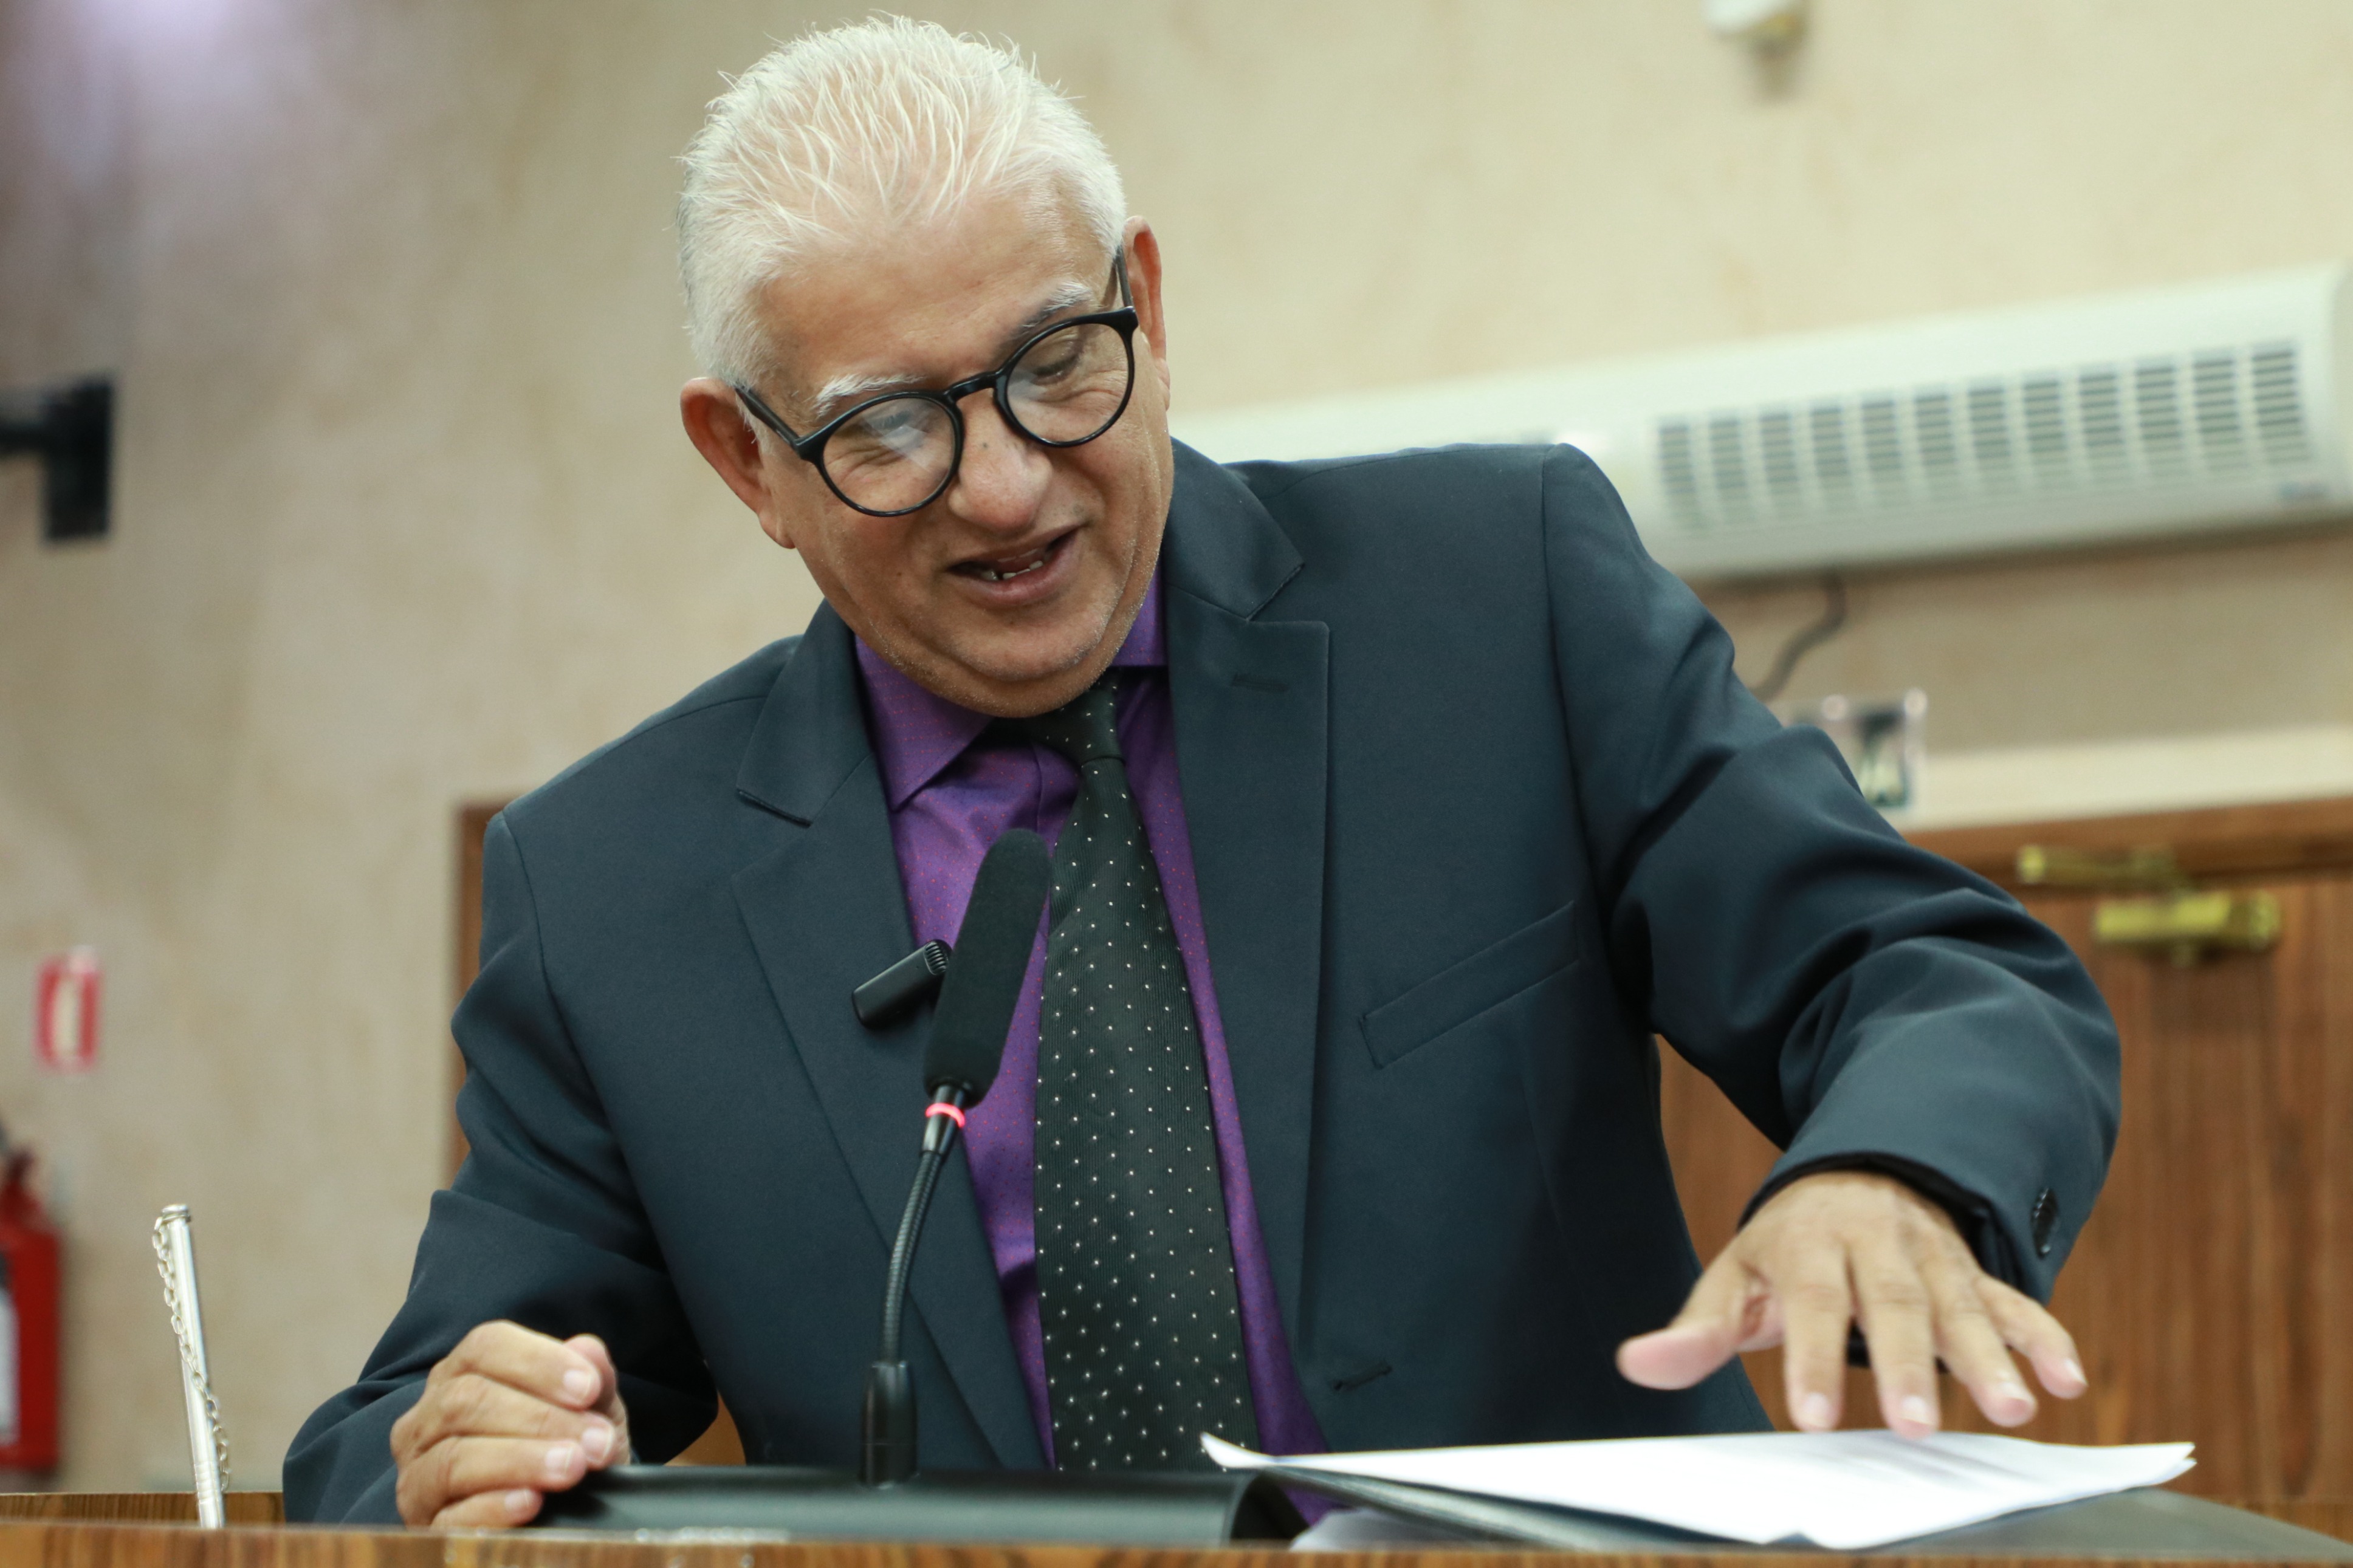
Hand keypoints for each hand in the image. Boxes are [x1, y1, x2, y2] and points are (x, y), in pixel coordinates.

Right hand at [391, 1322, 628, 1526]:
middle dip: (539, 1419)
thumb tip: (588, 1351)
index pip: (485, 1346)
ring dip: (521, 1461)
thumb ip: (594, 1379)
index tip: (589, 1390)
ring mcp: (417, 1477)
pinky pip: (450, 1517)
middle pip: (466, 1400)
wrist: (566, 1514)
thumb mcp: (591, 1412)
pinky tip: (532, 1503)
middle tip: (595, 1442)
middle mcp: (427, 1420)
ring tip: (572, 1468)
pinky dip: (494, 1507)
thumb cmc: (569, 1447)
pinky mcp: (424, 1529)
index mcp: (461, 1375)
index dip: (539, 1363)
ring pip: (453, 1458)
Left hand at [1615, 1170, 2086, 1435]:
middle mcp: (1876, 1241)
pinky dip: (2044, 1337)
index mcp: (1809, 1242)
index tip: (1814, 1418)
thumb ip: (1695, 1329)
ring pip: (1961, 1304)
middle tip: (1918, 1429)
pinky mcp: (1975, 1269)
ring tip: (2014, 1410)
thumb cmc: (1788, 1246)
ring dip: (1989, 1357)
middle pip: (1894, 1303)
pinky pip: (2014, 1299)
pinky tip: (2066, 1380)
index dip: (1812, 1358)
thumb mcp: (1735, 1276)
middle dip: (1907, 1366)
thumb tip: (1637, 1366)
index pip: (1811, 1301)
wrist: (1855, 1172)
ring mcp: (1932, 1253)